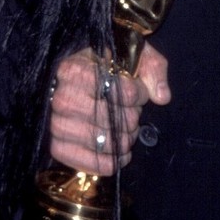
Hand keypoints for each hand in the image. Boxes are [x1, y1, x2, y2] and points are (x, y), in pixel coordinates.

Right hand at [48, 43, 170, 175]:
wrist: (69, 82)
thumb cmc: (101, 67)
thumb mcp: (128, 54)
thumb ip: (151, 68)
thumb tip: (162, 97)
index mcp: (76, 71)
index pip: (124, 92)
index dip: (140, 94)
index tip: (139, 91)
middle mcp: (63, 99)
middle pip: (119, 121)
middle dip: (133, 117)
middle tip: (129, 110)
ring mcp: (58, 125)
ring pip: (110, 143)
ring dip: (126, 139)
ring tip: (124, 128)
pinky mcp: (59, 148)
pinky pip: (97, 164)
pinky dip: (115, 161)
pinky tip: (120, 151)